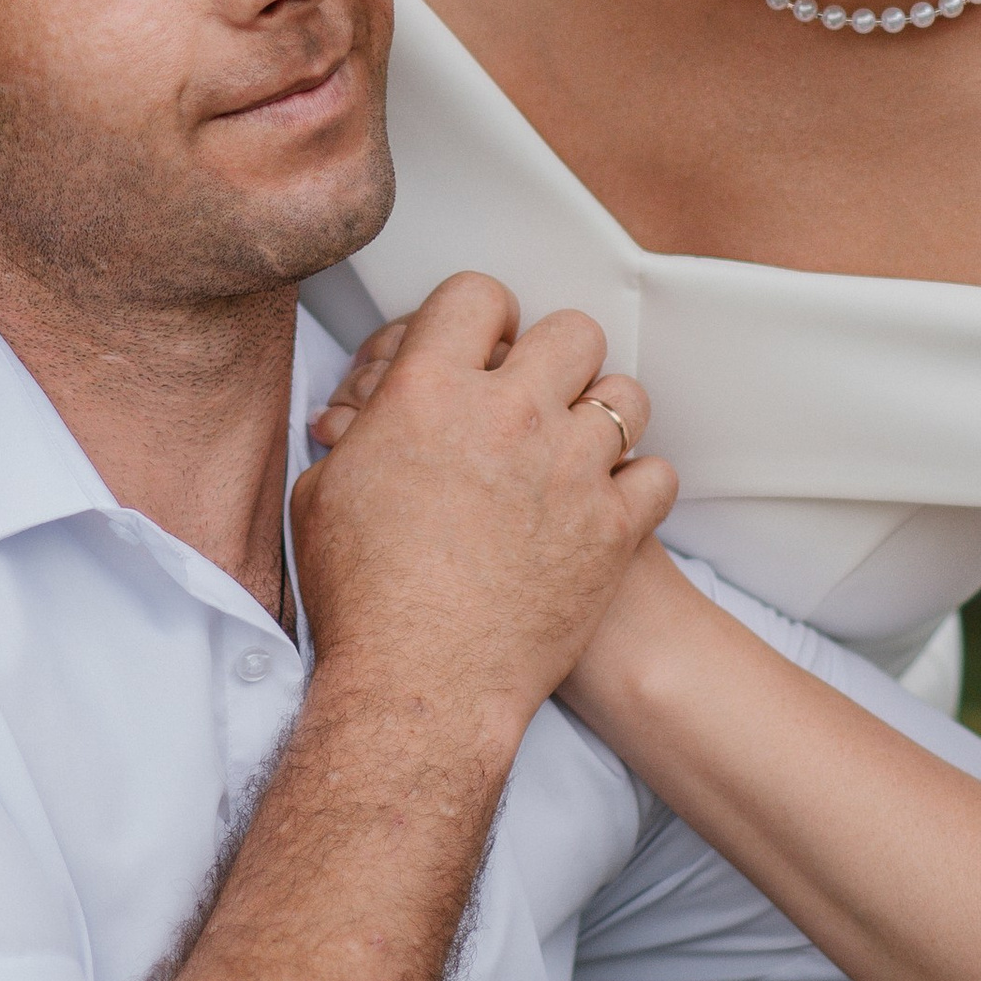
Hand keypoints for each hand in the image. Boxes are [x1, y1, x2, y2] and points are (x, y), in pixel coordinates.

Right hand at [290, 273, 672, 747]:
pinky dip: (639, 484)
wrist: (419, 686)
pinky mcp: (613, 527)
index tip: (487, 340)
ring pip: (625, 395)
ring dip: (603, 414)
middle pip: (569, 331)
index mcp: (428, 391)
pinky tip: (610, 502)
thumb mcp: (324, 494)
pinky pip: (657, 473)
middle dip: (556, 356)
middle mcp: (508, 414)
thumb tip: (363, 423)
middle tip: (541, 392)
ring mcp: (569, 467)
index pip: (478, 295)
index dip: (484, 313)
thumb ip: (359, 437)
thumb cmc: (363, 600)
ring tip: (580, 446)